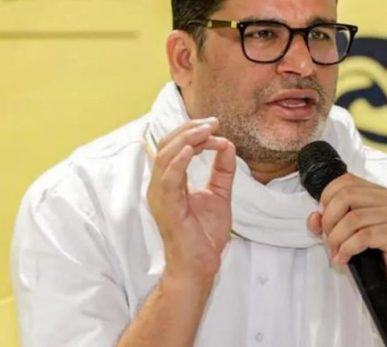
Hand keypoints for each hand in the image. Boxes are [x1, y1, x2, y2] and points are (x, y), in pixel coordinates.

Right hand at [147, 118, 236, 281]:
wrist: (201, 264)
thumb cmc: (204, 234)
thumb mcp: (219, 193)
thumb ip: (222, 170)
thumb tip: (227, 144)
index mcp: (169, 181)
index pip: (174, 146)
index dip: (192, 131)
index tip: (215, 125)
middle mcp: (160, 186)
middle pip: (167, 145)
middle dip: (189, 129)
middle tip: (212, 122)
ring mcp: (160, 196)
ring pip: (165, 157)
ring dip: (187, 139)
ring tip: (206, 130)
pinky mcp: (167, 207)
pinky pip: (168, 179)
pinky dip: (179, 161)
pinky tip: (192, 149)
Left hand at [306, 173, 386, 290]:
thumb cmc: (374, 253)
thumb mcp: (348, 233)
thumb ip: (330, 221)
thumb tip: (314, 217)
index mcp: (378, 193)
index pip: (346, 181)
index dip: (327, 197)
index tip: (322, 218)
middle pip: (347, 196)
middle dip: (329, 219)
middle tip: (328, 240)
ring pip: (353, 218)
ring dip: (336, 238)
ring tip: (334, 252)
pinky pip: (364, 237)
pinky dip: (347, 249)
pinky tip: (342, 259)